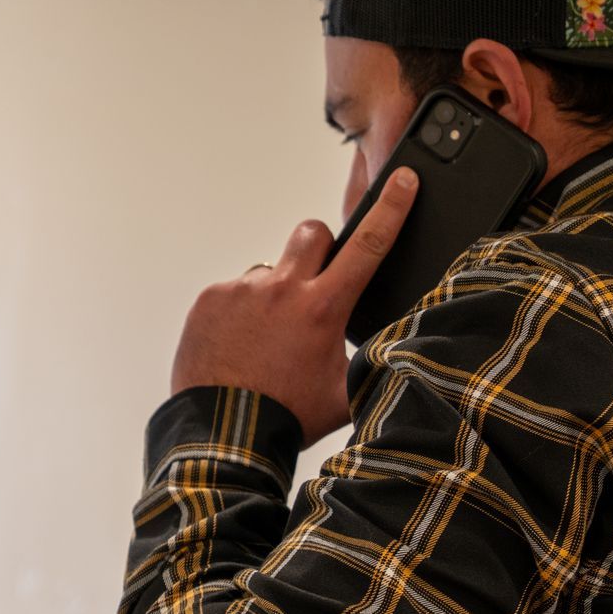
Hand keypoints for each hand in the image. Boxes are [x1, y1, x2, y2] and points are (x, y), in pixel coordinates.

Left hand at [170, 166, 418, 445]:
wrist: (224, 434)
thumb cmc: (286, 416)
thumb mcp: (345, 394)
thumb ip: (373, 364)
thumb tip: (397, 353)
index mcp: (323, 308)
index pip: (368, 245)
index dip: (391, 208)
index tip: (402, 179)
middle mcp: (282, 289)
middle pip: (313, 233)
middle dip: (321, 248)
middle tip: (316, 284)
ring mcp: (242, 291)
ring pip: (271, 272)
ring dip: (276, 293)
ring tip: (267, 339)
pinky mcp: (210, 299)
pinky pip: (235, 292)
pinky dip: (242, 312)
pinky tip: (241, 345)